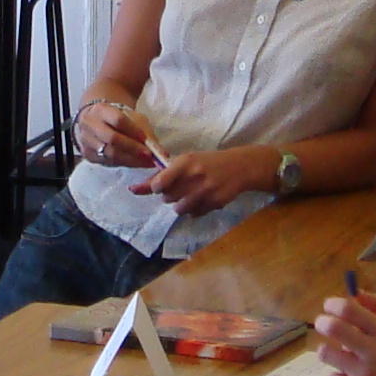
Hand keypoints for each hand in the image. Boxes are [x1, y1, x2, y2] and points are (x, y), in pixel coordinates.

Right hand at [75, 98, 159, 168]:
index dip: (133, 131)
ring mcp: (86, 140)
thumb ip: (145, 132)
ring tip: (145, 162)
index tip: (146, 139)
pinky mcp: (87, 154)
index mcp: (101, 109)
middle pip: (112, 139)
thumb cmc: (120, 117)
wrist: (99, 119)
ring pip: (109, 153)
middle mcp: (89, 124)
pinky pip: (107, 162)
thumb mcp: (133, 118)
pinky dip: (124, 163)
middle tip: (148, 156)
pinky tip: (135, 163)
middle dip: (132, 149)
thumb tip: (159, 152)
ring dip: (130, 160)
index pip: (118, 120)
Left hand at [133, 144, 271, 213]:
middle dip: (169, 195)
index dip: (155, 188)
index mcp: (185, 162)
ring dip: (181, 204)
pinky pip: (194, 214)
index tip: (159, 187)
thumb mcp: (187, 161)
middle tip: (180, 188)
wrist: (240, 167)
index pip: (160, 182)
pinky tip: (203, 199)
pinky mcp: (215, 203)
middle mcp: (195, 176)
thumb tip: (135, 189)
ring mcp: (206, 191)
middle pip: (167, 198)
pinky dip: (194, 210)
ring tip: (191, 195)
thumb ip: (164, 174)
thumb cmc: (208, 162)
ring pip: (179, 209)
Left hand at [315, 293, 375, 375]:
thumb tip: (356, 293)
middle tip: (324, 325)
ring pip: (326, 354)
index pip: (348, 309)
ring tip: (338, 355)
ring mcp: (365, 375)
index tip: (330, 306)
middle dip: (323, 323)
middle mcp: (372, 351)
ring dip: (329, 351)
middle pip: (333, 328)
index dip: (333, 305)